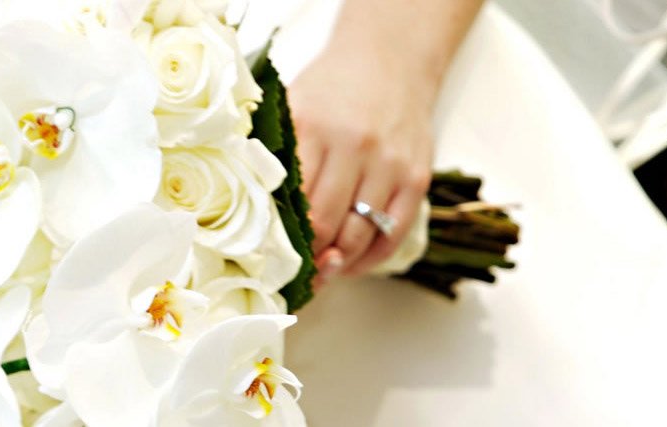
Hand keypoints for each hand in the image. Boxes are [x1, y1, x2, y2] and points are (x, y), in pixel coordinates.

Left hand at [287, 48, 435, 281]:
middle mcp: (354, 146)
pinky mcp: (416, 178)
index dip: (280, 238)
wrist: (390, 60)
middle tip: (293, 272)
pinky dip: (369, 259)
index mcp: (313, 128)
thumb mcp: (293, 107)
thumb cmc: (332, 90)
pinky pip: (392, 235)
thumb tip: (250, 210)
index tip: (268, 256)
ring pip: (358, 237)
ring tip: (319, 272)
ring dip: (337, 264)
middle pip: (324, 225)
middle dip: (306, 257)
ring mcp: (390, 164)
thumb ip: (271, 150)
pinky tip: (350, 263)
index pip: (292, 202)